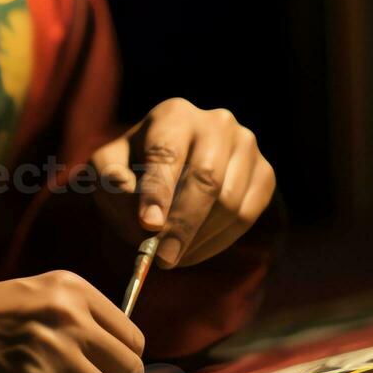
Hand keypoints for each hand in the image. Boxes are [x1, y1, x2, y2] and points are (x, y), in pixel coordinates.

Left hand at [90, 98, 276, 269]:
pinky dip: (219, 241)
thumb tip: (145, 215)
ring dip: (198, 238)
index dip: (158, 191)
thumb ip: (113, 183)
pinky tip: (194, 249)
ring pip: (229, 203)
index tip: (148, 225)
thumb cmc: (134, 167)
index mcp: (174, 114)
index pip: (167, 153)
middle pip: (206, 180)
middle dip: (182, 225)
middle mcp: (217, 122)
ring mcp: (246, 146)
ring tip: (172, 255)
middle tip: (162, 258)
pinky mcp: (264, 173)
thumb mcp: (108, 169)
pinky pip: (247, 216)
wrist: (172, 167)